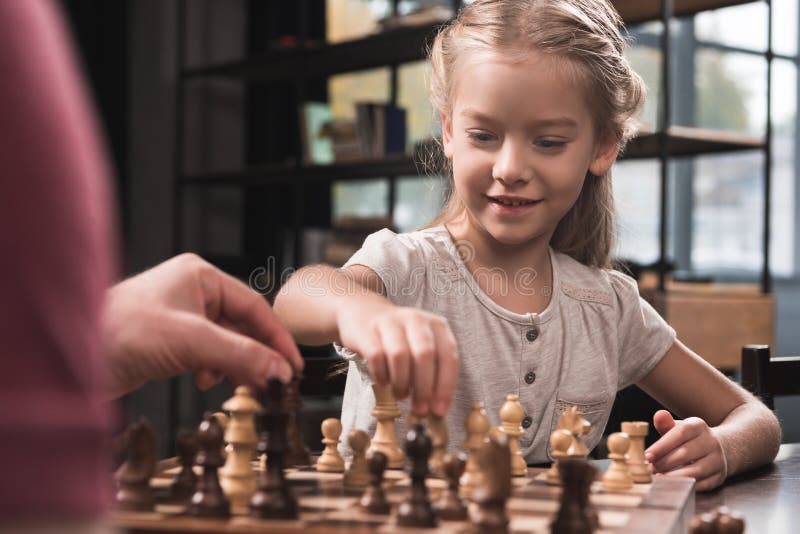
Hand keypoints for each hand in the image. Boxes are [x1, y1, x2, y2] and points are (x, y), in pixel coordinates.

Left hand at [103, 253, 302, 397]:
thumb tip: (278, 371)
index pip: (254, 306)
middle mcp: (192, 292)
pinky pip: (205, 355)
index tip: (292, 365)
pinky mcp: (168, 341)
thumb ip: (240, 354)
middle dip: (254, 355)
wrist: (70, 357)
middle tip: (270, 382)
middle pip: (241, 325)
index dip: (276, 337)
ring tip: (235, 384)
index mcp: (200, 276)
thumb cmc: (119, 331)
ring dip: (232, 365)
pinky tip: (203, 381)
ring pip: (224, 343)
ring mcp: (179, 318)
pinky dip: (212, 370)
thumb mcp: (191, 341)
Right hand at [337, 297, 458, 415]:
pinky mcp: (368, 329)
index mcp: (437, 325)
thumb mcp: (422, 347)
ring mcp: (391, 322)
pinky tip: (384, 383)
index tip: (439, 410)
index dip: (445, 386)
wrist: (364, 313)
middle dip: (423, 388)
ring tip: (401, 395)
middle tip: (419, 409)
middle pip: (425, 355)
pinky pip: (376, 356)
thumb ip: (432, 372)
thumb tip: (436, 408)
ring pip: (400, 355)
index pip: (448, 356)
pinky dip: (382, 374)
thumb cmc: (399, 339)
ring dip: (402, 383)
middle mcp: (416, 319)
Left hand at [645, 410, 726, 490]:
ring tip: (659, 478)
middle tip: (650, 469)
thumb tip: (659, 415)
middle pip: (686, 453)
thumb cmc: (689, 438)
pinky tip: (675, 486)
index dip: (662, 446)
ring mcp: (718, 460)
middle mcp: (711, 442)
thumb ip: (666, 423)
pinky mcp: (719, 476)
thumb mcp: (679, 428)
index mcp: (698, 426)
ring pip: (696, 470)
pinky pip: (704, 484)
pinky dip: (688, 486)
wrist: (719, 448)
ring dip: (675, 476)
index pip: (680, 434)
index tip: (648, 456)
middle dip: (665, 462)